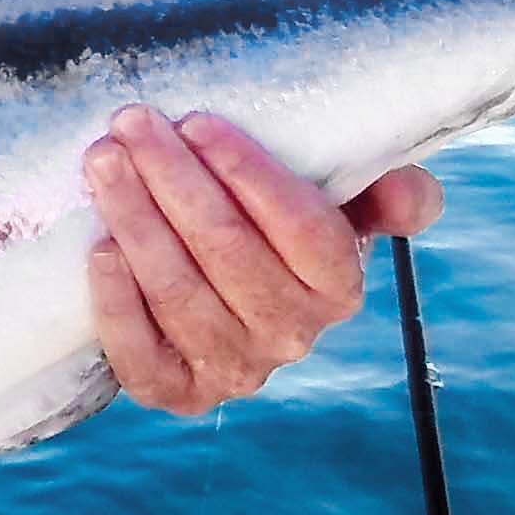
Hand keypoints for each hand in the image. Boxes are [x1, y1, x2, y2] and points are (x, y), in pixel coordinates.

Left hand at [81, 106, 444, 415]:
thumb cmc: (276, 227)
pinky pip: (141, 356)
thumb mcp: (341, 203)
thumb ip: (385, 192)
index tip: (198, 121)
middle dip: (174, 181)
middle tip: (131, 125)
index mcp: (339, 287)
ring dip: (136, 222)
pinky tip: (100, 249)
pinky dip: (118, 303)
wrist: (219, 295)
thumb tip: (413, 192)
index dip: (247, 173)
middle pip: (228, 252)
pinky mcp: (176, 392)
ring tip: (104, 164)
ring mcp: (233, 370)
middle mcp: (292, 334)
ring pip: (179, 294)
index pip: (301, 228)